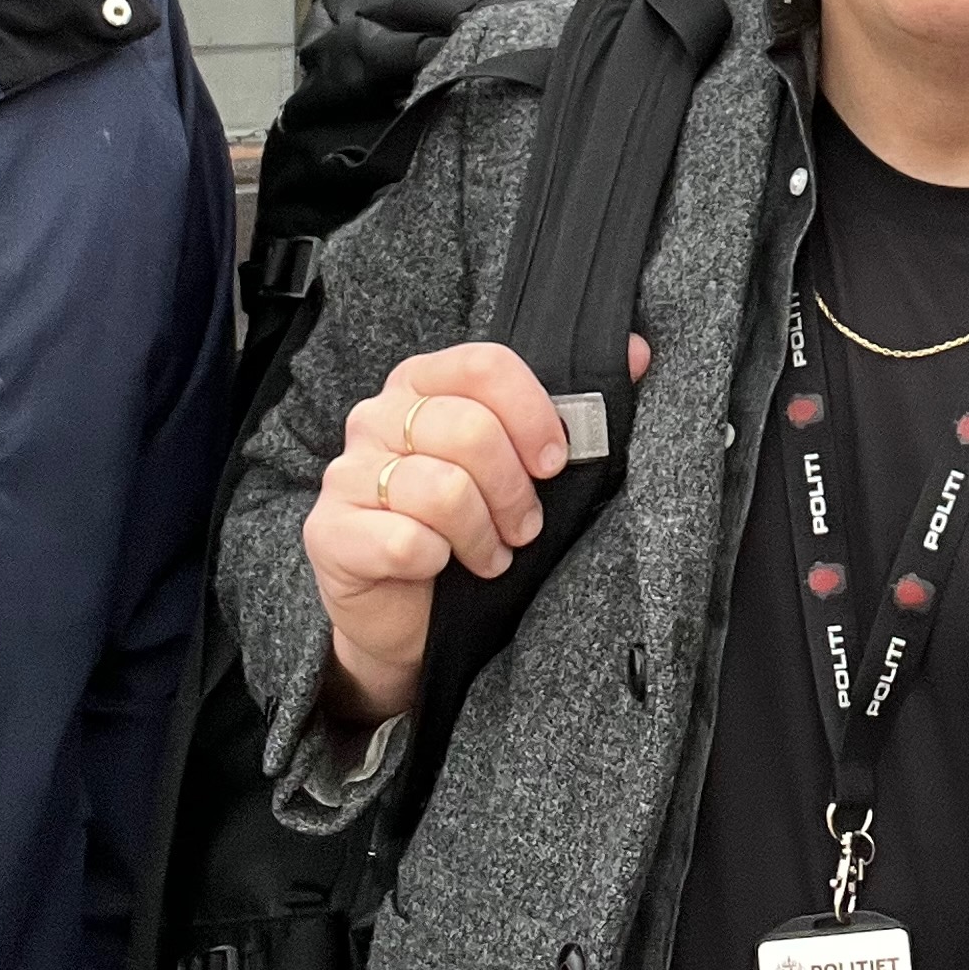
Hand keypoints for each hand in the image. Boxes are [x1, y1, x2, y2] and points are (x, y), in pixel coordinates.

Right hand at [305, 335, 649, 729]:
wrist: (411, 615)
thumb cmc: (471, 527)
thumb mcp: (523, 466)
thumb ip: (576, 408)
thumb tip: (639, 353)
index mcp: (422, 382)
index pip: (484, 365)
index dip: (534, 413)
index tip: (556, 460)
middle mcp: (377, 416)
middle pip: (469, 428)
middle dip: (515, 489)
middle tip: (526, 525)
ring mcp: (347, 473)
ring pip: (443, 490)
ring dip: (484, 534)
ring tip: (492, 554)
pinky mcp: (329, 532)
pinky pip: (405, 541)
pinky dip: (439, 563)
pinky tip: (443, 570)